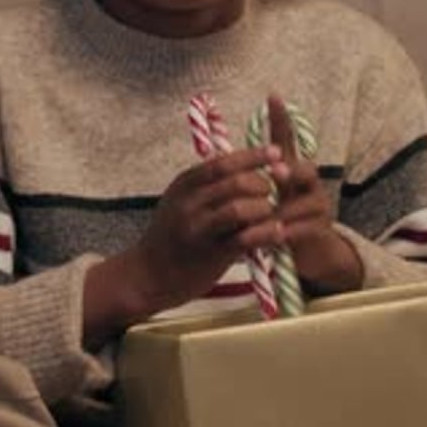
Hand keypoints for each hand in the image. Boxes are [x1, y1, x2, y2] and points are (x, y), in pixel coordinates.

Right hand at [129, 143, 284, 313]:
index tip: (276, 151)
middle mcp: (190, 204)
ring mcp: (199, 230)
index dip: (253, 156)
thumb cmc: (170, 233)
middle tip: (272, 190)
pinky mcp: (210, 255)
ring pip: (240, 209)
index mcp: (185, 184)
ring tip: (271, 212)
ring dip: (263, 208)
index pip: (223, 163)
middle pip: (235, 183)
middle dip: (262, 183)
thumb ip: (205, 182)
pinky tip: (278, 232)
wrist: (148, 274)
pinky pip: (244, 240)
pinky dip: (266, 234)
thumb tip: (242, 162)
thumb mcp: (179, 199)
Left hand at [267, 94, 362, 294]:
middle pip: (305, 169)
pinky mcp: (321, 229)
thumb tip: (221, 158)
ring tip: (268, 216)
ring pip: (303, 202)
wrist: (306, 250)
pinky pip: (304, 229)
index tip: (272, 97)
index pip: (287, 138)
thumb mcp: (263, 195)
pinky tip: (275, 237)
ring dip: (283, 211)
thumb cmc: (277, 216)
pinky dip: (287, 233)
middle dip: (290, 170)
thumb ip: (249, 177)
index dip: (281, 119)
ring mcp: (317, 204)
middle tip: (277, 172)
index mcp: (289, 167)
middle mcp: (307, 181)